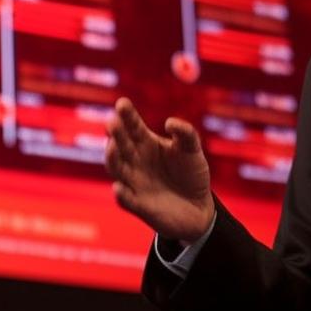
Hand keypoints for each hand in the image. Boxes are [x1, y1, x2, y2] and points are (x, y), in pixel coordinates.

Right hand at [104, 97, 214, 242]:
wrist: (199, 207)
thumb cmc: (191, 173)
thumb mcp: (192, 149)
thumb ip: (186, 133)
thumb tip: (170, 123)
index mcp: (146, 143)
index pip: (133, 126)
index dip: (127, 115)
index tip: (122, 103)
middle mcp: (135, 160)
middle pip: (121, 145)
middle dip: (116, 133)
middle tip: (113, 122)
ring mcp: (134, 182)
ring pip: (117, 169)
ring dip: (112, 158)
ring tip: (112, 146)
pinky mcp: (139, 205)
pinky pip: (126, 200)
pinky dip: (121, 194)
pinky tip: (118, 187)